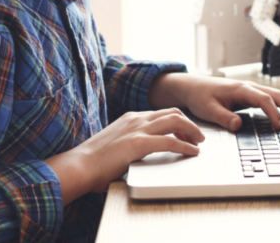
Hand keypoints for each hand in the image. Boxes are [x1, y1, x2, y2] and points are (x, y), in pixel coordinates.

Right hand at [45, 108, 203, 202]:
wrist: (79, 166)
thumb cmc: (94, 162)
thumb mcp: (116, 144)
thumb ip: (131, 143)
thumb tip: (143, 153)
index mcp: (130, 118)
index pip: (162, 113)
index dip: (178, 121)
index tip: (186, 132)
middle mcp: (136, 119)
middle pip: (173, 112)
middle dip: (189, 123)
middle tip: (198, 136)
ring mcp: (138, 129)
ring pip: (176, 120)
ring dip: (192, 130)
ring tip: (199, 142)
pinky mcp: (139, 143)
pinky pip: (171, 140)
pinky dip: (185, 145)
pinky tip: (192, 152)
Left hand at [149, 73, 279, 130]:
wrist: (194, 87)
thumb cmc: (201, 97)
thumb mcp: (208, 109)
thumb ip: (223, 117)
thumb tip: (238, 125)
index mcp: (241, 90)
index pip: (264, 100)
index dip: (275, 113)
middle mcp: (251, 87)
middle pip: (278, 96)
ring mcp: (254, 90)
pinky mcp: (253, 95)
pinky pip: (275, 99)